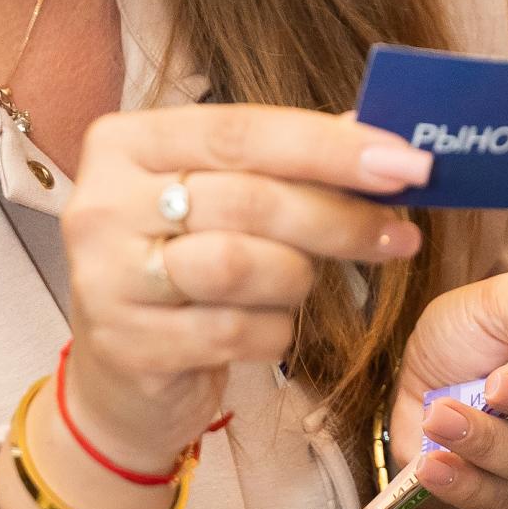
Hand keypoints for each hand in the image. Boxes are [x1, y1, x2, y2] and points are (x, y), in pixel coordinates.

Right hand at [58, 105, 433, 475]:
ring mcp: (105, 276)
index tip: (406, 163)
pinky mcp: (125, 345)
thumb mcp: (220, 200)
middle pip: (246, 198)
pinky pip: (234, 332)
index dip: (330, 146)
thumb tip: (378, 134)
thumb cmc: (183, 269)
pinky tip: (270, 328)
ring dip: (298, 277)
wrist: (122, 377)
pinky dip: (273, 331)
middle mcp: (101, 201)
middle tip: (398, 233)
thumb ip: (285, 163)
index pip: (240, 130)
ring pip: (240, 265)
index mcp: (124, 142)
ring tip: (307, 283)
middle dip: (336, 217)